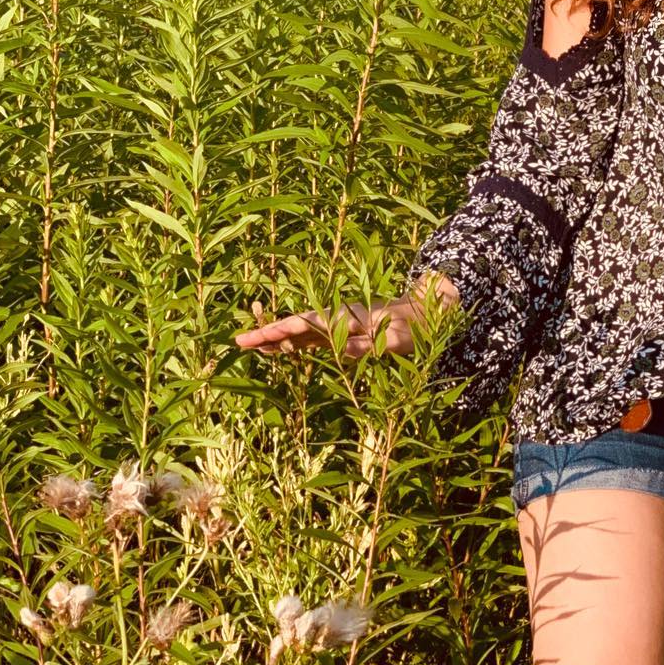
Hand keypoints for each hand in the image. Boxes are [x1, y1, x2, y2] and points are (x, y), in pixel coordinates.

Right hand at [233, 298, 418, 359]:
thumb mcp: (396, 340)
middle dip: (268, 333)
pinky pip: (311, 338)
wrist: (424, 314)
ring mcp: (337, 325)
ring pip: (300, 331)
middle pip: (297, 325)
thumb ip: (370, 344)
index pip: (308, 323)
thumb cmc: (413, 328)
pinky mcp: (340, 332)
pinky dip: (292, 342)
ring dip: (276, 338)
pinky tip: (277, 349)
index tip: (261, 336)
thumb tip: (342, 350)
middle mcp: (337, 318)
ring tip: (249, 346)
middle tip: (238, 342)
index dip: (283, 330)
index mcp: (347, 317)